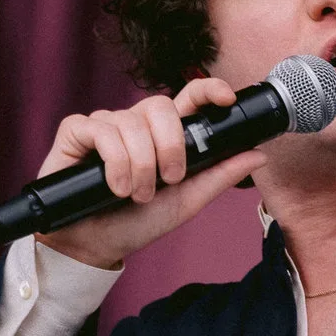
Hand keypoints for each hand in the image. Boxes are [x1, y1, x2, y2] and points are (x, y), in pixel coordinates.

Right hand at [31, 77, 266, 270]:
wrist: (95, 245)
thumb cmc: (137, 221)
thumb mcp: (186, 201)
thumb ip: (219, 175)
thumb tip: (258, 154)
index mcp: (166, 134)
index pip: (189, 97)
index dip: (208, 90)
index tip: (226, 99)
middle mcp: (137, 123)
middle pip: (160, 105)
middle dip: (170, 146)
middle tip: (169, 179)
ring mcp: (106, 124)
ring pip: (130, 123)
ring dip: (139, 165)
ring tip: (135, 195)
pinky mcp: (77, 130)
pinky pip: (101, 129)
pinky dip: (114, 161)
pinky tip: (114, 185)